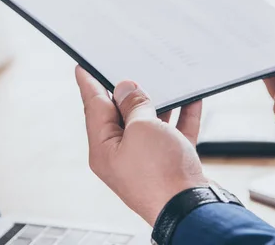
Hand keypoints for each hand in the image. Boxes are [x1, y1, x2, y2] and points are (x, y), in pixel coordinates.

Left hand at [75, 66, 206, 224]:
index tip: (82, 66)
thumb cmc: (161, 174)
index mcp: (104, 148)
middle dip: (128, 91)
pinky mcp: (169, 163)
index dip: (88, 82)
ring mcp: (147, 160)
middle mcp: (122, 154)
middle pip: (121, 114)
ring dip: (158, 103)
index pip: (93, 107)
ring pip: (149, 123)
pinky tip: (191, 100)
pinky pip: (173, 133)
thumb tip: (127, 89)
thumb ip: (134, 105)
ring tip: (164, 81)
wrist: (192, 209)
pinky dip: (181, 116)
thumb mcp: (142, 128)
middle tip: (129, 68)